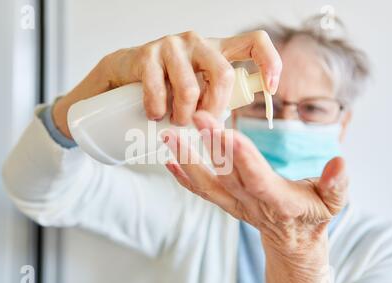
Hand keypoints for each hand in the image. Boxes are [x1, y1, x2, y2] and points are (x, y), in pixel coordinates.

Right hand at [52, 30, 281, 137]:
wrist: (120, 79)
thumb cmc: (164, 91)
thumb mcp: (195, 92)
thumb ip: (213, 100)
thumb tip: (231, 131)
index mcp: (215, 51)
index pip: (254, 42)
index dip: (269, 62)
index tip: (271, 88)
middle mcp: (197, 42)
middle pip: (225, 75)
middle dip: (215, 109)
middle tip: (201, 123)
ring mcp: (171, 46)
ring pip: (191, 88)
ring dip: (183, 116)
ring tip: (173, 121)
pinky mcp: (146, 54)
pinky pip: (158, 89)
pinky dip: (157, 110)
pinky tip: (154, 115)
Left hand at [163, 111, 347, 282]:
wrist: (293, 240)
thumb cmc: (313, 215)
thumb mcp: (333, 202)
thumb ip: (336, 184)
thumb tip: (340, 163)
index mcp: (278, 199)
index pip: (257, 177)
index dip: (243, 158)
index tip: (228, 133)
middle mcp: (251, 202)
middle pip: (227, 172)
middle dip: (211, 144)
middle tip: (196, 116)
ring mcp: (234, 203)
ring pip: (206, 183)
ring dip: (186, 159)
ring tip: (169, 136)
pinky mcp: (225, 202)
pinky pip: (200, 192)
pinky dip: (182, 177)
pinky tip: (168, 160)